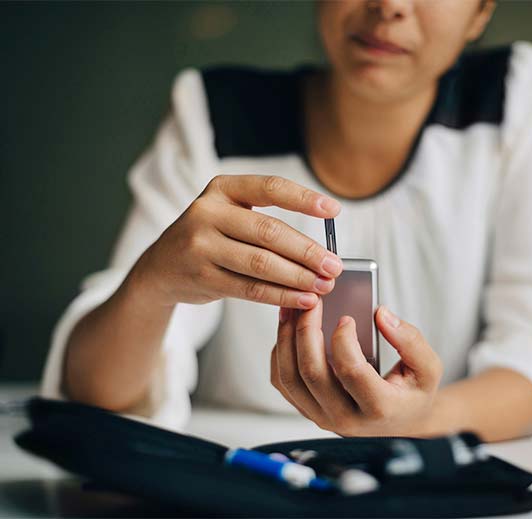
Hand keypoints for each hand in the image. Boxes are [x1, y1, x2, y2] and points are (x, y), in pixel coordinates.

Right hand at [130, 175, 342, 307]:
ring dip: (298, 277)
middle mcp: (208, 212)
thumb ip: (267, 224)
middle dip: (308, 251)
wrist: (160, 268)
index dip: (304, 198)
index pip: (270, 188)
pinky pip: (250, 289)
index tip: (334, 211)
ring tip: (324, 285)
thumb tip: (322, 250)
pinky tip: (303, 299)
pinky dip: (281, 296)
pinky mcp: (202, 277)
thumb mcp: (229, 216)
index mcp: (222, 189)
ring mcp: (201, 246)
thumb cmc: (210, 238)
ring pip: (261, 263)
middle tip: (334, 265)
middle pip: (269, 232)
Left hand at [270, 301, 442, 436]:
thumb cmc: (413, 391)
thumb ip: (410, 341)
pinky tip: (289, 328)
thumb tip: (381, 314)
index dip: (344, 341)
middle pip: (312, 373)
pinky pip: (282, 381)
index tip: (346, 317)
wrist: (400, 420)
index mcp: (378, 408)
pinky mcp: (306, 410)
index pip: (351, 372)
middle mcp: (345, 419)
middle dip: (306, 331)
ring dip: (286, 338)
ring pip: (290, 377)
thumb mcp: (428, 367)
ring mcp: (321, 417)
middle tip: (311, 302)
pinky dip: (280, 352)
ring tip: (292, 308)